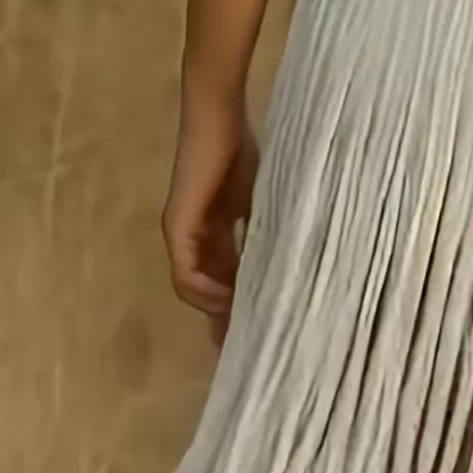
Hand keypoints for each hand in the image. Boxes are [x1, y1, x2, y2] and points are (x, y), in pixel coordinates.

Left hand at [162, 95, 258, 349]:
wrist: (217, 115)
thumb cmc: (244, 148)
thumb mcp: (265, 205)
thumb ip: (269, 238)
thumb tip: (295, 275)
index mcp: (220, 236)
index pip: (228, 286)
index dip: (243, 313)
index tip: (264, 340)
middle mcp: (197, 242)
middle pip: (209, 298)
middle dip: (228, 327)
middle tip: (251, 357)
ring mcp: (183, 236)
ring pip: (196, 293)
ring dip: (219, 313)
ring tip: (245, 330)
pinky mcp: (177, 229)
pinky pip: (186, 276)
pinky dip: (206, 293)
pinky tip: (230, 300)